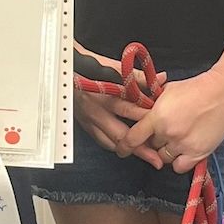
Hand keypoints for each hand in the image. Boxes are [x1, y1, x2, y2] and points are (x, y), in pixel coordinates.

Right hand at [75, 47, 164, 166]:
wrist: (60, 70)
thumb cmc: (85, 65)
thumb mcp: (110, 66)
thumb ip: (136, 76)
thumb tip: (161, 78)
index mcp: (102, 93)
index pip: (128, 108)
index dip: (145, 117)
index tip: (162, 124)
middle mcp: (95, 111)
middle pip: (120, 133)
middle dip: (140, 148)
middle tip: (156, 158)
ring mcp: (88, 120)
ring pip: (110, 142)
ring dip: (129, 151)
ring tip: (146, 158)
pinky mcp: (84, 125)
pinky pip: (102, 141)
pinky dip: (115, 146)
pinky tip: (127, 150)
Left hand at [125, 69, 223, 174]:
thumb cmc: (197, 88)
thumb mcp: (168, 90)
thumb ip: (152, 103)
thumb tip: (139, 109)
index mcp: (157, 116)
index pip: (133, 138)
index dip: (125, 146)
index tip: (122, 150)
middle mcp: (168, 133)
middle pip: (150, 146)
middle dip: (154, 141)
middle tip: (163, 132)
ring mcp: (183, 144)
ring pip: (163, 157)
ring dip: (166, 151)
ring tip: (176, 139)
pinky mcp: (198, 153)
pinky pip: (179, 167)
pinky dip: (179, 161)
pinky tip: (183, 151)